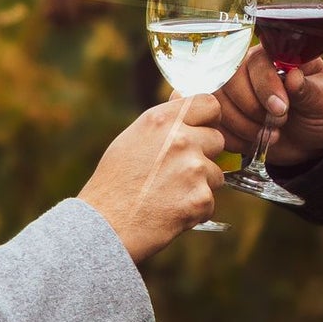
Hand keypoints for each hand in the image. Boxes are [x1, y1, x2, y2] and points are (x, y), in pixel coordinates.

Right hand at [77, 95, 225, 262]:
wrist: (105, 226)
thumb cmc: (114, 183)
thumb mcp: (132, 139)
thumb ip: (163, 120)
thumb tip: (181, 95)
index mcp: (161, 120)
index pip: (209, 104)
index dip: (209, 119)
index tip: (201, 130)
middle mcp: (180, 139)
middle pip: (217, 139)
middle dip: (204, 156)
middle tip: (176, 173)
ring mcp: (193, 169)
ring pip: (217, 174)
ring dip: (200, 185)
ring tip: (168, 195)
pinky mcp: (200, 198)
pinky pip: (210, 201)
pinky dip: (194, 210)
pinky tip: (169, 212)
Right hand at [213, 46, 322, 168]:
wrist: (314, 137)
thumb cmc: (320, 108)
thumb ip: (309, 88)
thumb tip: (294, 78)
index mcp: (272, 57)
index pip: (255, 62)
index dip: (265, 86)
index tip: (282, 108)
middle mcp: (246, 70)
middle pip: (229, 82)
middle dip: (254, 109)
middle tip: (279, 123)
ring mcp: (232, 94)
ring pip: (219, 106)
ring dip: (246, 127)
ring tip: (272, 134)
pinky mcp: (226, 116)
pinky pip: (217, 127)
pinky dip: (237, 139)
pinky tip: (256, 141)